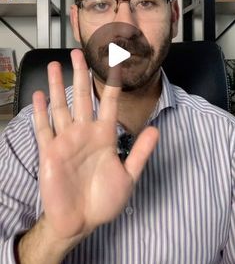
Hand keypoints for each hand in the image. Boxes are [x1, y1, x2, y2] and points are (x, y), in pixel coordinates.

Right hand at [33, 49, 158, 242]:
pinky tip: (38, 96)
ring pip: (61, 107)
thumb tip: (156, 129)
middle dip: (80, 75)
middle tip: (78, 53)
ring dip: (57, 86)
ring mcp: (66, 141)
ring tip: (55, 66)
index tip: (115, 63)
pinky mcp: (50, 152)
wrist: (81, 222)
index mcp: (104, 136)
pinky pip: (44, 129)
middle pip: (81, 97)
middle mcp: (84, 133)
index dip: (111, 83)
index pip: (108, 102)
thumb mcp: (128, 177)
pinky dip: (40, 112)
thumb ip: (140, 152)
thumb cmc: (104, 200)